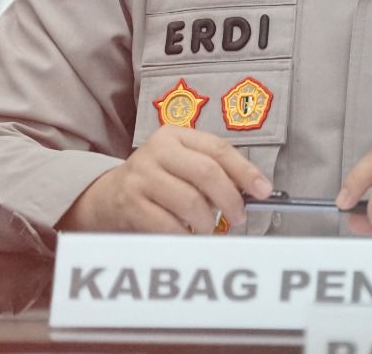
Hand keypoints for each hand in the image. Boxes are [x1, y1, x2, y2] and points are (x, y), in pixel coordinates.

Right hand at [59, 126, 271, 234]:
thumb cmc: (158, 181)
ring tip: (209, 228)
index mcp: (175, 135)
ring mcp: (141, 176)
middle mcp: (157, 150)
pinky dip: (186, 236)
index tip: (264, 191)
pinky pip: (169, 225)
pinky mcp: (130, 203)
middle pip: (206, 173)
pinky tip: (189, 236)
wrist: (107, 196)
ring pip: (190, 202)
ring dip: (208, 222)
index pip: (218, 149)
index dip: (245, 171)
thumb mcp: (182, 165)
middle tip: (239, 217)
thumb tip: (254, 191)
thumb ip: (213, 171)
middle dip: (230, 199)